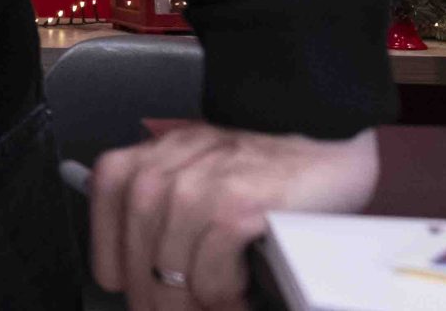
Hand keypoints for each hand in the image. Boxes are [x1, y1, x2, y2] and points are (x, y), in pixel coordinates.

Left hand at [89, 123, 377, 310]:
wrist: (337, 169)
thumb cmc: (268, 179)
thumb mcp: (204, 174)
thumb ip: (165, 206)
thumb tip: (137, 266)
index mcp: (159, 150)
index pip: (107, 196)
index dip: (112, 250)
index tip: (122, 281)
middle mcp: (177, 159)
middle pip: (137, 240)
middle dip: (150, 291)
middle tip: (168, 309)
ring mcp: (208, 181)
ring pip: (169, 265)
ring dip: (188, 299)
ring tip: (211, 302)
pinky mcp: (242, 206)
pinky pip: (210, 273)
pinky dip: (221, 293)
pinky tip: (238, 292)